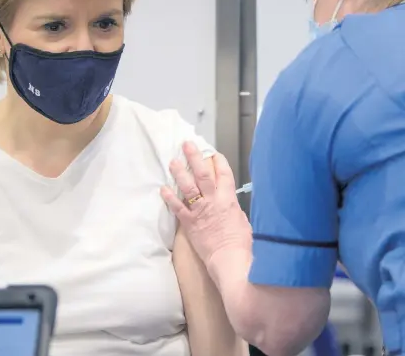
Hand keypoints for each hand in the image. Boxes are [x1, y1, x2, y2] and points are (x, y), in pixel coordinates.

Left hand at [161, 142, 251, 269]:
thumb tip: (229, 203)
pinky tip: (162, 189)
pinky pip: (177, 208)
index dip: (219, 162)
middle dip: (195, 158)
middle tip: (187, 145)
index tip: (213, 154)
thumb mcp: (242, 219)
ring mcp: (200, 211)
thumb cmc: (241, 243)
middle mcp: (213, 201)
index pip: (224, 174)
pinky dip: (169, 198)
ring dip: (180, 173)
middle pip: (203, 174)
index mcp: (228, 199)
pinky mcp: (189, 223)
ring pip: (188, 187)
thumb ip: (233, 208)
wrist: (230, 259)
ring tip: (173, 162)